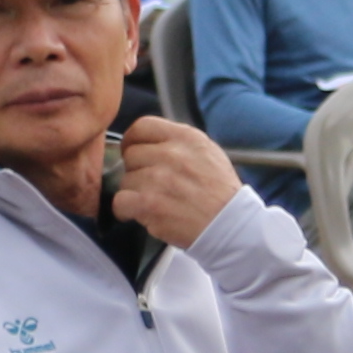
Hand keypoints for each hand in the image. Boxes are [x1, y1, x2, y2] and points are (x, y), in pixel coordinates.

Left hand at [95, 113, 244, 248]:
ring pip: (125, 180)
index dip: (133, 141)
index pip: (142, 127)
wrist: (231, 225)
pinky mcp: (149, 203)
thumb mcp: (209, 153)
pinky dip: (126, 210)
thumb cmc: (220, 193)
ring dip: (134, 193)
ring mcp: (158, 178)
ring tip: (154, 202)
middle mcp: (172, 154)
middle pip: (131, 155)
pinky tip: (141, 214)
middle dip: (137, 171)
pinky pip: (120, 201)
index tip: (136, 153)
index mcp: (187, 138)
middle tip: (151, 185)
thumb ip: (179, 144)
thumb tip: (149, 145)